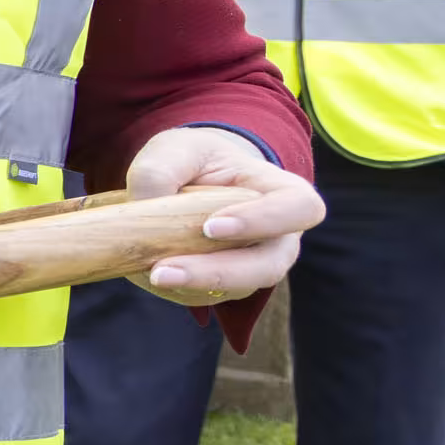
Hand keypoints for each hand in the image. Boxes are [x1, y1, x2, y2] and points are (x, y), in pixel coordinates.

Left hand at [126, 125, 317, 306]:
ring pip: (236, 288)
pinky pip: (208, 296)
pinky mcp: (227, 285)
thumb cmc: (195, 160)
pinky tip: (148, 273)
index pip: (298, 208)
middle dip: (216, 272)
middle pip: (267, 265)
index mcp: (284, 192)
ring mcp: (256, 266)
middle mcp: (280, 237)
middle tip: (165, 270)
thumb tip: (145, 206)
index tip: (211, 226)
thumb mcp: (176, 149)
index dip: (263, 220)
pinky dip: (179, 289)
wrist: (191, 181)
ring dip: (193, 286)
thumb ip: (159, 169)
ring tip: (152, 275)